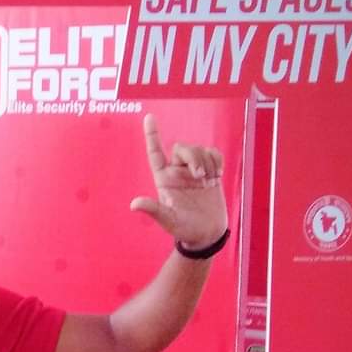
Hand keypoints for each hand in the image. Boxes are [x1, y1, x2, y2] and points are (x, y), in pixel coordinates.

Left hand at [130, 114, 227, 249]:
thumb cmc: (184, 230)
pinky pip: (213, 154)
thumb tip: (134, 204)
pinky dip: (216, 160)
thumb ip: (154, 210)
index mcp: (164, 179)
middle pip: (182, 148)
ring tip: (208, 180)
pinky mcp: (210, 173)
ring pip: (199, 150)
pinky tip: (217, 175)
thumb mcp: (168, 221)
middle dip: (193, 157)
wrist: (207, 234)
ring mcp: (193, 172)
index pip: (155, 153)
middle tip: (200, 176)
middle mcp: (177, 172)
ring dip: (206, 161)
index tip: (149, 117)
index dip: (152, 135)